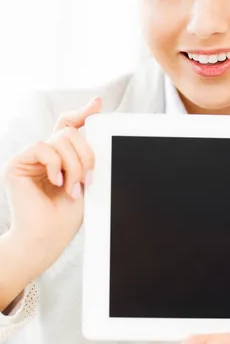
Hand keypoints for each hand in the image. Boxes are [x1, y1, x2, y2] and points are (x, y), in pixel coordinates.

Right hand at [1, 96, 101, 282]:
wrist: (47, 239)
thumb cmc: (66, 216)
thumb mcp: (85, 179)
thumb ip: (87, 155)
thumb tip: (97, 126)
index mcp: (60, 156)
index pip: (70, 126)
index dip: (84, 113)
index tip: (98, 104)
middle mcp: (44, 153)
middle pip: (71, 132)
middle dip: (86, 155)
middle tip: (88, 180)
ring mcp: (30, 158)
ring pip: (61, 139)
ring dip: (74, 165)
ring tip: (73, 188)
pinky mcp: (17, 164)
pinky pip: (43, 147)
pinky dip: (55, 164)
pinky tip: (56, 181)